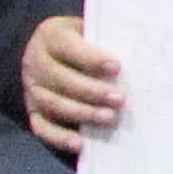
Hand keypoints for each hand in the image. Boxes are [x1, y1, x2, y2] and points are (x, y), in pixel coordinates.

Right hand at [21, 15, 124, 157]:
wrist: (50, 50)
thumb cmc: (83, 41)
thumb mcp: (90, 30)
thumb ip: (106, 40)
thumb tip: (141, 55)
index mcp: (51, 36)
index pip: (68, 47)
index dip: (92, 58)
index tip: (117, 67)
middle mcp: (35, 62)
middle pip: (60, 79)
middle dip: (92, 91)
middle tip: (119, 99)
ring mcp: (31, 88)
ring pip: (53, 104)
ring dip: (82, 113)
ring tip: (109, 118)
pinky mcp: (33, 111)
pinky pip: (42, 127)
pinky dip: (59, 137)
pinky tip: (80, 143)